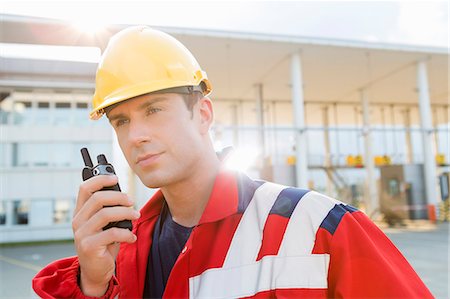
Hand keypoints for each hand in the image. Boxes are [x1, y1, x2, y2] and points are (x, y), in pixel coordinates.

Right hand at [72, 175, 139, 296]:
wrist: (96, 271)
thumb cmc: (103, 244)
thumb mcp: (104, 225)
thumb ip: (108, 210)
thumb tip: (124, 196)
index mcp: (81, 212)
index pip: (85, 188)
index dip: (100, 179)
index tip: (115, 178)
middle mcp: (78, 221)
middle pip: (98, 198)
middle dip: (119, 197)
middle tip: (132, 202)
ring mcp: (81, 234)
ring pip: (105, 214)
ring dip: (125, 213)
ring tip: (135, 217)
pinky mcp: (89, 246)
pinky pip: (112, 233)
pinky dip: (126, 233)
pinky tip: (131, 237)